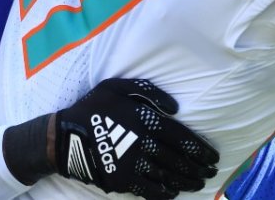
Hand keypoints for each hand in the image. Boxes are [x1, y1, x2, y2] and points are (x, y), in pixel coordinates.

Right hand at [53, 78, 218, 198]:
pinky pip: (148, 190)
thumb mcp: (117, 86)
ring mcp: (131, 164)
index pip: (181, 138)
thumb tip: (175, 107)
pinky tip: (174, 193)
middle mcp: (142, 143)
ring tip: (200, 183)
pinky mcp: (120, 180)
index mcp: (144, 120)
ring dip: (186, 181)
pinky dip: (164, 194)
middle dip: (198, 168)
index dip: (200, 150)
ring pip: (167, 176)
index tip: (212, 157)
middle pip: (178, 160)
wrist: (62, 136)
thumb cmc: (94, 107)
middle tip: (212, 172)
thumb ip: (148, 90)